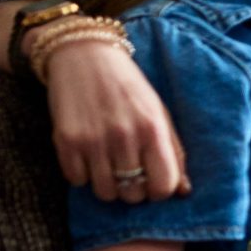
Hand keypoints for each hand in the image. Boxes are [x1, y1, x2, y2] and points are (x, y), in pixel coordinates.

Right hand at [43, 42, 188, 202]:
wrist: (84, 55)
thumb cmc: (128, 87)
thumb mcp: (159, 112)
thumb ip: (174, 152)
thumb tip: (184, 192)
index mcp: (153, 128)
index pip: (164, 186)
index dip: (159, 189)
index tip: (153, 179)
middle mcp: (124, 135)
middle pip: (133, 194)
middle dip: (133, 188)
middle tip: (128, 170)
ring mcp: (93, 139)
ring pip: (105, 193)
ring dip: (108, 184)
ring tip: (108, 163)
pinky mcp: (66, 141)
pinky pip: (77, 181)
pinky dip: (82, 174)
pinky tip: (87, 154)